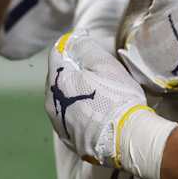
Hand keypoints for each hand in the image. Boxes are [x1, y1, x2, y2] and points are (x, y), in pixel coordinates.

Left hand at [47, 32, 154, 167]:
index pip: (58, 53)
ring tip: (99, 93)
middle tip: (98, 71)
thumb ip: (85, 47)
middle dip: (74, 71)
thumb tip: (74, 38)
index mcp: (56, 80)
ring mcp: (58, 123)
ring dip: (75, 93)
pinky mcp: (69, 140)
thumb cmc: (116, 97)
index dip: (74, 46)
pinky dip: (80, 111)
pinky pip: (70, 118)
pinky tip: (96, 113)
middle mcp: (50, 102)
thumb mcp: (104, 64)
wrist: (126, 138)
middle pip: (59, 78)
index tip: (90, 44)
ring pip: (63, 99)